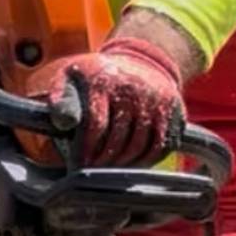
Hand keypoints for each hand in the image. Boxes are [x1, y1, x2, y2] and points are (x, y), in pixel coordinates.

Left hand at [52, 35, 185, 168]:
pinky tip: (129, 164)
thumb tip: (62, 123)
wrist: (142, 61)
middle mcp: (133, 88)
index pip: (95, 124)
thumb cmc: (99, 76)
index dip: (85, 149)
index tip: (76, 165)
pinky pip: (159, 148)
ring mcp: (157, 100)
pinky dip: (143, 162)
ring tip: (107, 172)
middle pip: (117, 140)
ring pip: (138, 147)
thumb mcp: (72, 77)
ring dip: (121, 166)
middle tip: (91, 174)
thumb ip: (61, 99)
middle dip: (101, 162)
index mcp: (103, 79)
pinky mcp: (174, 113)